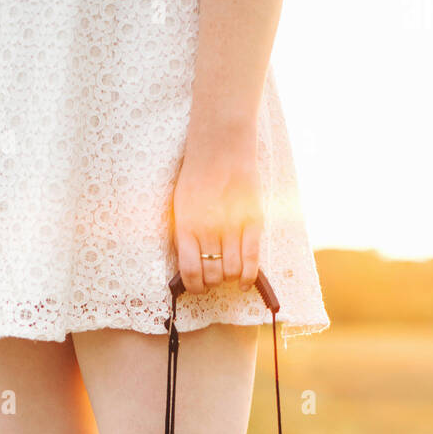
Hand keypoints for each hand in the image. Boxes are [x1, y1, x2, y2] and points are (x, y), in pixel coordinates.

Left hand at [172, 132, 262, 295]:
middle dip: (212, 283)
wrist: (221, 144)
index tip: (198, 289)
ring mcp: (232, 224)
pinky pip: (251, 258)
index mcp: (186, 225)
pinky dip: (248, 276)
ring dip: (229, 278)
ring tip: (228, 274)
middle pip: (212, 274)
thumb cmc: (198, 175)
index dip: (194, 287)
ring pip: (231, 270)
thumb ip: (185, 235)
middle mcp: (208, 228)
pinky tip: (243, 283)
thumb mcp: (180, 205)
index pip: (190, 271)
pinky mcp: (252, 220)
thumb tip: (190, 268)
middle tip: (214, 279)